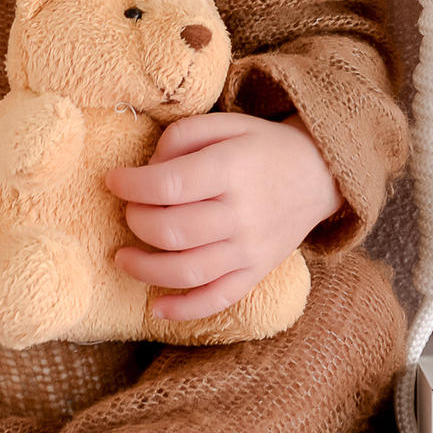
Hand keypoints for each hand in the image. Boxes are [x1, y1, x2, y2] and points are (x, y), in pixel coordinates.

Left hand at [105, 112, 341, 322]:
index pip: (169, 184)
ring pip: (189, 271)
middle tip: (129, 210)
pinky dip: (184, 309)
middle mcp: (240, 213)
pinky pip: (218, 299)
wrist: (319, 174)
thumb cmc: (262, 147)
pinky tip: (156, 308)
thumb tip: (148, 169)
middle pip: (173, 231)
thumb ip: (182, 137)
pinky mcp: (256, 272)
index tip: (113, 180)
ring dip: (145, 269)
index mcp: (231, 169)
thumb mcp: (226, 123)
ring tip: (122, 256)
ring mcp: (249, 248)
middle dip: (136, 222)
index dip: (131, 185)